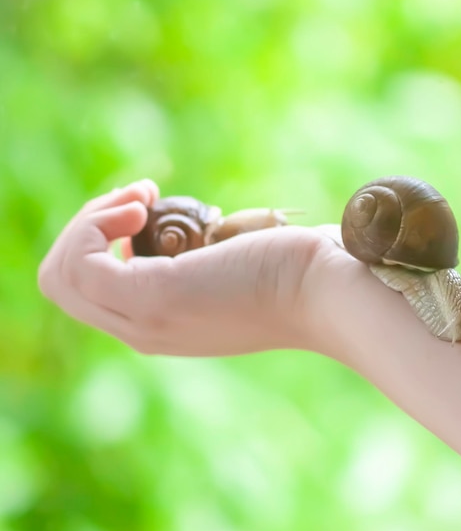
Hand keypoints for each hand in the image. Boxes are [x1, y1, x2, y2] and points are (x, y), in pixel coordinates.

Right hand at [37, 180, 351, 356]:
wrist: (329, 291)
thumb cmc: (295, 271)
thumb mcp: (232, 265)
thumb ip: (198, 258)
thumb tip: (175, 224)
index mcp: (161, 325)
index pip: (91, 291)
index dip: (102, 242)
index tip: (145, 207)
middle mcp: (145, 331)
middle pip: (64, 284)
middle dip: (86, 227)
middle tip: (137, 198)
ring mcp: (146, 318)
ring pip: (61, 274)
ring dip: (87, 221)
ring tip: (137, 199)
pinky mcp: (156, 296)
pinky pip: (80, 261)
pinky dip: (97, 221)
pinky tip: (141, 203)